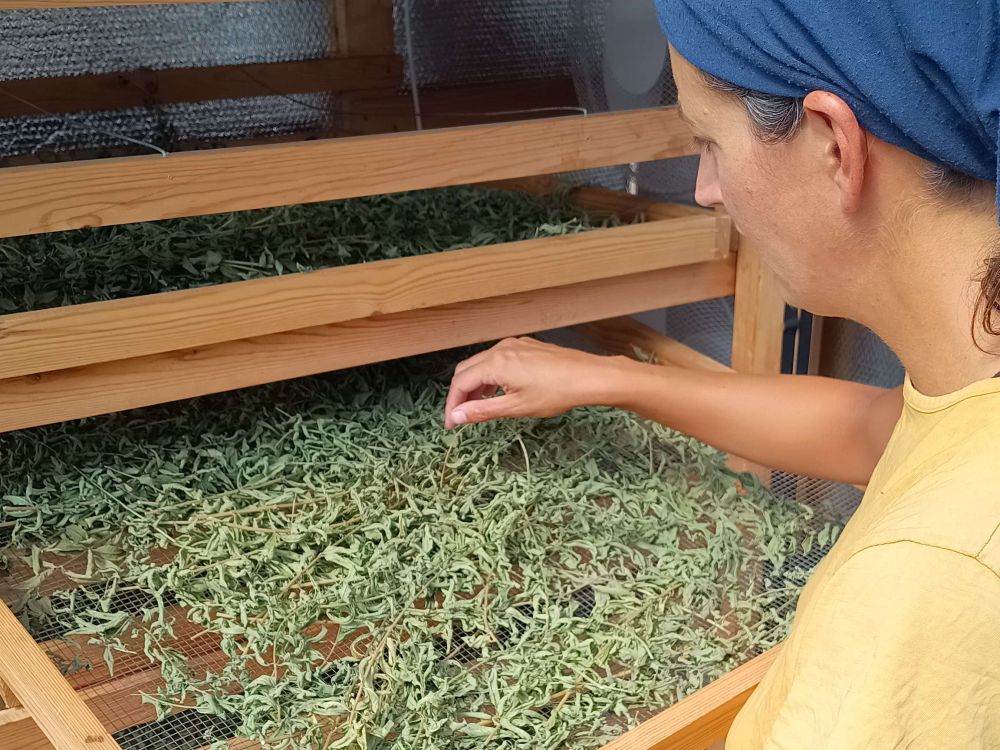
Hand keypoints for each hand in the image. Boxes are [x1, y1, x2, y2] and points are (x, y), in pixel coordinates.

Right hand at [443, 337, 625, 427]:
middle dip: (460, 394)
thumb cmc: (557, 392)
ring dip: (475, 385)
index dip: (452, 405)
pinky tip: (499, 392)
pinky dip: (490, 376)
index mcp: (495, 363)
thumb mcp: (516, 407)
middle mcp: (501, 348)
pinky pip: (498, 359)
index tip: (451, 424)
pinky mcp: (526, 346)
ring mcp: (514, 344)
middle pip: (466, 370)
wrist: (589, 376)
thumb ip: (482, 411)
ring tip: (478, 408)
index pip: (460, 383)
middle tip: (461, 417)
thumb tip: (456, 416)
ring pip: (482, 364)